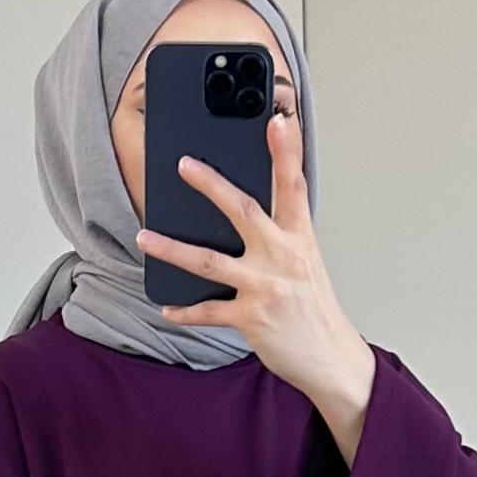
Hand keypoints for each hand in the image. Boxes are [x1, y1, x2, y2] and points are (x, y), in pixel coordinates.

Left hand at [140, 90, 375, 463]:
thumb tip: (242, 213)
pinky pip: (209, 309)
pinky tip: (167, 307)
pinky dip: (185, 310)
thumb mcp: (306, 263)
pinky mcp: (252, 317)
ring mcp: (267, 286)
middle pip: (243, 210)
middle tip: (183, 164)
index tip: (279, 118)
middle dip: (211, 184)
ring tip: (145, 237)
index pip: (294, 185)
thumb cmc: (313, 308)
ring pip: (210, 260)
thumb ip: (280, 235)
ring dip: (173, 248)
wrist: (330, 358)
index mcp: (301, 238)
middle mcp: (284, 257)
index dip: (286, 150)